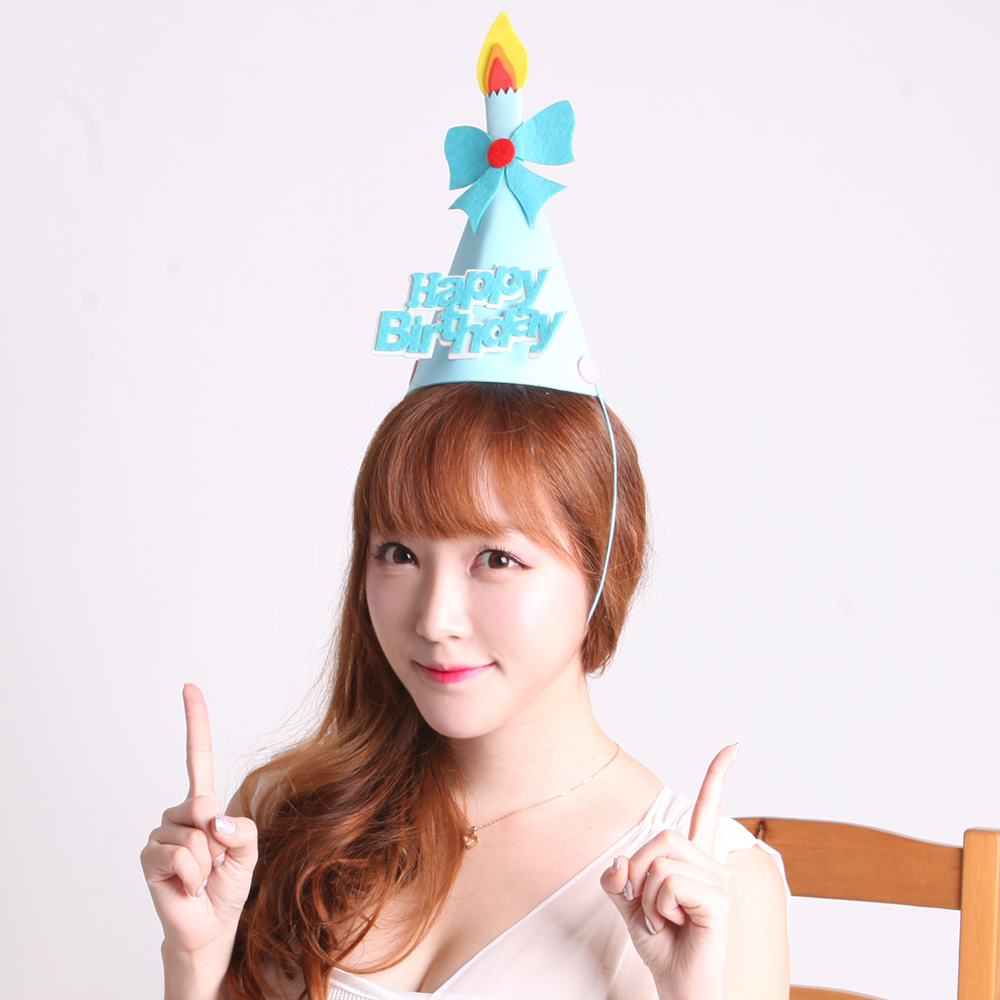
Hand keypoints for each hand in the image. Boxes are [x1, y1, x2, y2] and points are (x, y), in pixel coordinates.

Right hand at [140, 684, 257, 959]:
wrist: (210, 924)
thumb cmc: (228, 884)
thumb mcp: (248, 851)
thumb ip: (241, 830)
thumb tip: (212, 821)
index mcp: (205, 804)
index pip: (198, 756)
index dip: (195, 721)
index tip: (189, 686)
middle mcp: (180, 813)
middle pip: (204, 805)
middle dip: (217, 837)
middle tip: (214, 861)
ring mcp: (161, 834)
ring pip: (193, 835)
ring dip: (205, 862)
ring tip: (201, 875)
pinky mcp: (150, 857)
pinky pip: (179, 855)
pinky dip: (191, 874)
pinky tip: (188, 885)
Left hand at [600, 745, 737, 999]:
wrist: (676, 984)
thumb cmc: (660, 943)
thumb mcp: (627, 903)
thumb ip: (618, 877)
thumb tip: (620, 862)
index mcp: (693, 859)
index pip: (707, 809)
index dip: (717, 776)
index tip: (733, 747)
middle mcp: (712, 865)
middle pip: (660, 837)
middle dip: (638, 871)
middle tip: (647, 906)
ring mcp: (719, 882)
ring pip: (660, 862)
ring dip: (646, 897)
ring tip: (662, 920)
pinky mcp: (719, 901)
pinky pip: (669, 884)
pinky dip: (656, 907)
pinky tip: (671, 925)